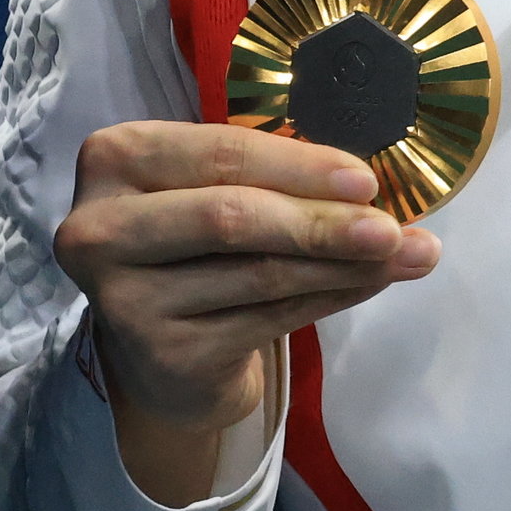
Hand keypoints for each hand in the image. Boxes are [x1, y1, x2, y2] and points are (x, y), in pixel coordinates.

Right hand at [57, 121, 441, 505]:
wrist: (161, 347)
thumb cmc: (198, 242)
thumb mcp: (220, 190)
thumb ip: (280, 180)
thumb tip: (378, 187)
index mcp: (115, 159)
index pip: (220, 154)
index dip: (300, 167)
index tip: (369, 179)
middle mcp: (100, 230)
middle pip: (230, 218)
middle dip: (322, 222)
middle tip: (393, 229)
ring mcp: (124, 300)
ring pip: (258, 273)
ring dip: (345, 264)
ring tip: (409, 254)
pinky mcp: (162, 355)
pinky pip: (268, 319)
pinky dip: (331, 297)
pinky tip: (373, 282)